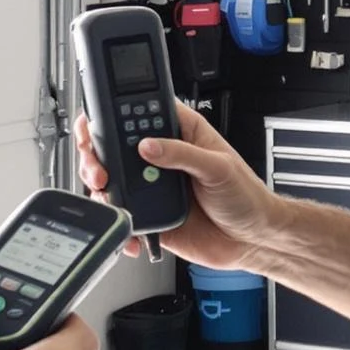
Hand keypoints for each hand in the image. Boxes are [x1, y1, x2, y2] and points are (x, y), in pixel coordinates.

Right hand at [72, 102, 282, 271]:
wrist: (252, 240)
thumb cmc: (247, 196)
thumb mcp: (219, 168)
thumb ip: (182, 154)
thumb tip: (148, 146)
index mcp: (181, 133)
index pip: (141, 110)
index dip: (116, 109)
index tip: (101, 121)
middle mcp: (162, 157)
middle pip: (115, 145)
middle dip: (97, 152)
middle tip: (100, 166)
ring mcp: (153, 186)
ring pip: (112, 179)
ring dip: (101, 187)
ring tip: (107, 194)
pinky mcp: (150, 214)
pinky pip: (122, 214)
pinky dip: (116, 221)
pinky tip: (127, 226)